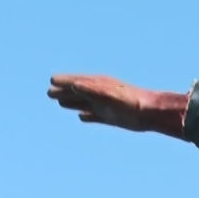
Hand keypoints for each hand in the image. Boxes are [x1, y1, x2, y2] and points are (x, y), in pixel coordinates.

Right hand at [47, 74, 186, 136]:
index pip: (77, 81)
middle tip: (49, 92)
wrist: (150, 113)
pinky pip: (95, 116)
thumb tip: (74, 84)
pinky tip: (81, 117)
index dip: (64, 81)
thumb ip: (92, 89)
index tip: (51, 80)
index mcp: (100, 85)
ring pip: (84, 103)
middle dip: (64, 91)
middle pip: (78, 92)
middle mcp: (101, 94)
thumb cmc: (131, 101)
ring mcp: (105, 106)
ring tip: (60, 102)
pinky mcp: (111, 117)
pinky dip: (87, 116)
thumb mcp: (109, 94)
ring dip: (72, 102)